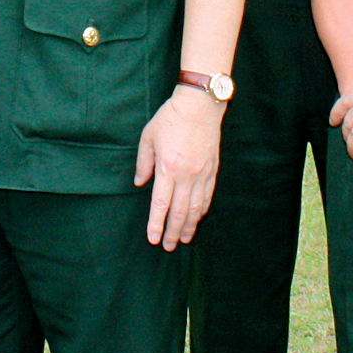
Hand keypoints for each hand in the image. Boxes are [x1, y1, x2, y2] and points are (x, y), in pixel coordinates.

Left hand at [135, 87, 224, 248]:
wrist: (199, 106)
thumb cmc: (170, 118)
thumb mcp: (148, 137)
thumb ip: (143, 163)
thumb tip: (140, 183)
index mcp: (167, 168)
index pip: (161, 204)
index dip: (156, 223)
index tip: (152, 238)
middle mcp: (185, 175)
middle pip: (179, 211)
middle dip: (172, 231)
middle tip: (168, 246)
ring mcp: (201, 173)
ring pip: (196, 208)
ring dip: (189, 226)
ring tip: (183, 239)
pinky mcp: (212, 169)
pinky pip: (207, 196)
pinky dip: (202, 211)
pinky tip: (198, 219)